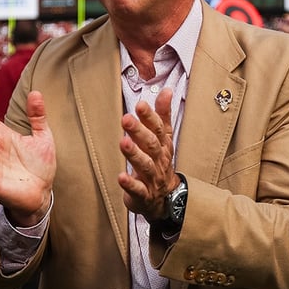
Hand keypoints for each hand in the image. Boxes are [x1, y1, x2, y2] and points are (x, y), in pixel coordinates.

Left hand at [117, 88, 178, 220]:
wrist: (166, 198)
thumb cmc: (161, 162)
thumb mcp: (164, 138)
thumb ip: (163, 114)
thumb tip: (166, 90)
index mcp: (164, 145)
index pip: (159, 128)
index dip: (150, 117)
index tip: (140, 105)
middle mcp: (160, 160)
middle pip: (152, 144)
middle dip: (139, 132)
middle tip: (126, 119)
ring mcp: (153, 178)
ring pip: (146, 165)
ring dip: (135, 154)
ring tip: (123, 142)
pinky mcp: (144, 194)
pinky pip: (138, 189)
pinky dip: (130, 184)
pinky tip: (121, 176)